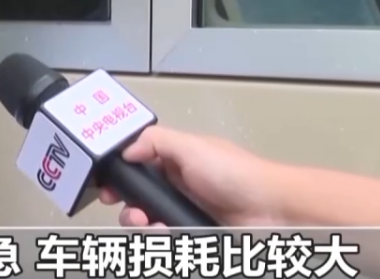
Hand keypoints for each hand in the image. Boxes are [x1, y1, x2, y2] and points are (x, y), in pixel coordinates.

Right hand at [98, 126, 290, 226]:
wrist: (272, 211)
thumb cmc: (237, 174)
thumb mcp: (192, 146)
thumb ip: (155, 141)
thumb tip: (125, 150)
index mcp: (177, 160)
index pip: (137, 164)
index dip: (120, 172)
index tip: (106, 180)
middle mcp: (178, 187)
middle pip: (136, 196)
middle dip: (123, 200)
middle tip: (116, 202)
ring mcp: (184, 213)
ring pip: (146, 221)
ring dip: (137, 221)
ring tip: (143, 221)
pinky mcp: (192, 236)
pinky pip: (164, 239)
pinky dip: (157, 237)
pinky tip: (161, 232)